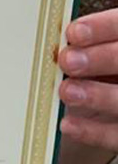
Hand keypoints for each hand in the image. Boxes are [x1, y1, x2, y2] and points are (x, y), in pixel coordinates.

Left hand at [57, 8, 117, 163]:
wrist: (108, 102)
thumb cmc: (97, 69)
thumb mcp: (94, 51)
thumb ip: (83, 45)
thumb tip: (52, 44)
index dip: (102, 28)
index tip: (74, 33)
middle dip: (99, 59)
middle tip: (67, 61)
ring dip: (97, 95)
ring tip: (67, 92)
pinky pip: (116, 135)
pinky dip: (92, 131)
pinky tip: (68, 124)